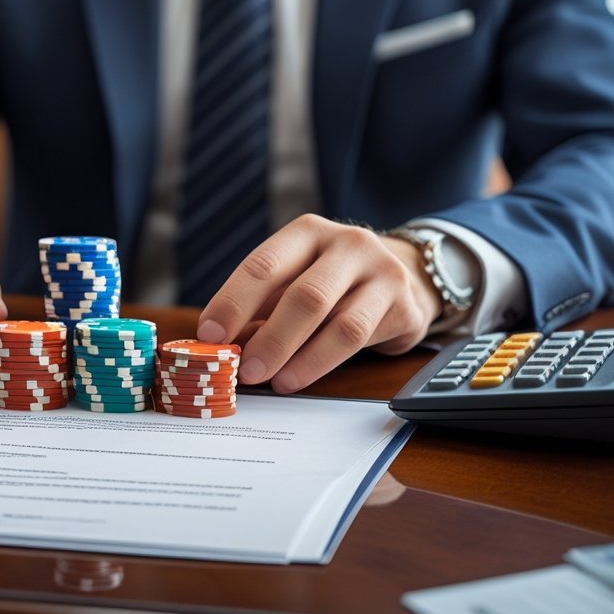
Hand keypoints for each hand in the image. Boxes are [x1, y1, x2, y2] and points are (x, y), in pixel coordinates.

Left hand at [196, 214, 441, 392]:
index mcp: (307, 232)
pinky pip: (362, 340)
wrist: (403, 275)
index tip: (210, 335)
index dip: (234, 302)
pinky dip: (322, 363)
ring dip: (299, 357)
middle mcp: (348, 244)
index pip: (264, 265)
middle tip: (244, 369)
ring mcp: (382, 274)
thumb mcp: (292, 280)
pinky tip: (297, 377)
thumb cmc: (329, 281)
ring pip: (339, 323)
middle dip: (270, 338)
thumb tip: (219, 344)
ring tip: (273, 381)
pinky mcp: (404, 307)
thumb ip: (259, 307)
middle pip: (305, 295)